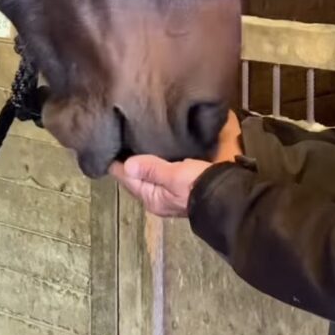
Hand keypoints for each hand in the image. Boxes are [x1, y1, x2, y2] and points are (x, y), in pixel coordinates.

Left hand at [110, 111, 241, 216]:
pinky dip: (155, 162)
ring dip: (141, 161)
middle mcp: (156, 197)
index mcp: (150, 197)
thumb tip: (126, 164)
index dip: (115, 161)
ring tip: (133, 139)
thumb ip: (151, 169)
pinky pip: (160, 172)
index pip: (125, 178)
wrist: (227, 196)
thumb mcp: (174, 175)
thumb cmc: (198, 185)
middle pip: (135, 177)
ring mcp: (167, 193)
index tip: (107, 142)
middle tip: (118, 136)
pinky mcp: (179, 186)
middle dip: (127, 160)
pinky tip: (155, 149)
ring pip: (147, 174)